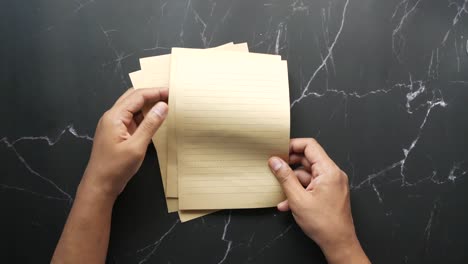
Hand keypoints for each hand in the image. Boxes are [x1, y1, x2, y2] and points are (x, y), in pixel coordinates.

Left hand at [81, 88, 167, 198]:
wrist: (99, 185)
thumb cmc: (115, 168)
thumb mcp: (137, 146)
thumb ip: (150, 124)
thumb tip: (162, 107)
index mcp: (114, 117)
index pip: (137, 96)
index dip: (155, 92)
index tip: (170, 92)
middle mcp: (112, 117)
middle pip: (133, 98)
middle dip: (152, 95)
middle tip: (169, 96)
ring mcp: (113, 125)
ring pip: (132, 108)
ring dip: (148, 105)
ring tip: (165, 106)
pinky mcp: (116, 133)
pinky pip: (132, 119)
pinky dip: (144, 117)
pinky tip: (155, 120)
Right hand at [268, 138, 368, 263]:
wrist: (338, 243)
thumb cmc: (324, 224)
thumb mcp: (298, 199)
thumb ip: (285, 177)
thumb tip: (275, 162)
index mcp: (328, 171)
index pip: (310, 146)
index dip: (293, 145)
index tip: (279, 150)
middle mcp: (333, 174)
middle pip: (308, 159)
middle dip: (290, 165)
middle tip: (275, 168)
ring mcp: (331, 183)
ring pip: (307, 174)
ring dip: (292, 182)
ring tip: (280, 190)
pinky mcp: (329, 192)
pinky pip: (311, 185)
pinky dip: (299, 190)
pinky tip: (288, 202)